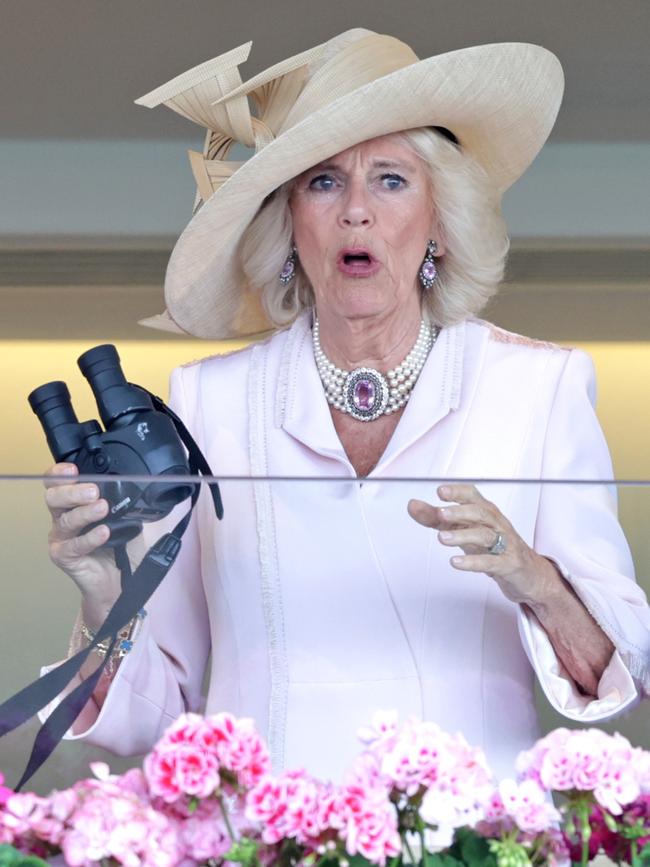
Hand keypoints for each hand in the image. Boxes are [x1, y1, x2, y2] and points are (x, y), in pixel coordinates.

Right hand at [44, 462, 121, 628]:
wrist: (119, 581)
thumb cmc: (119, 547)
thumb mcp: (124, 519)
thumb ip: (122, 503)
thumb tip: (133, 486)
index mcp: (73, 504)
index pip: (57, 484)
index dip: (60, 474)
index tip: (73, 469)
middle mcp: (62, 518)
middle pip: (54, 498)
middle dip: (73, 491)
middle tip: (94, 491)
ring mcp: (61, 538)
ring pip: (65, 520)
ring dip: (85, 512)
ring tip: (102, 508)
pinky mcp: (64, 557)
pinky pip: (74, 546)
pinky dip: (90, 538)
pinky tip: (104, 532)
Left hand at [407, 483, 559, 605]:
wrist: (528, 575)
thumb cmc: (492, 546)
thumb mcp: (463, 529)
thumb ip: (436, 518)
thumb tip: (411, 505)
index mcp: (486, 512)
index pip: (473, 496)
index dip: (458, 492)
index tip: (440, 491)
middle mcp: (497, 524)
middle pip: (481, 512)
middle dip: (460, 511)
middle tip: (440, 513)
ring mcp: (506, 544)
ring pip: (485, 535)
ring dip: (463, 535)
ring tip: (441, 538)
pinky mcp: (509, 565)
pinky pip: (492, 561)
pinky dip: (474, 562)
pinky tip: (455, 563)